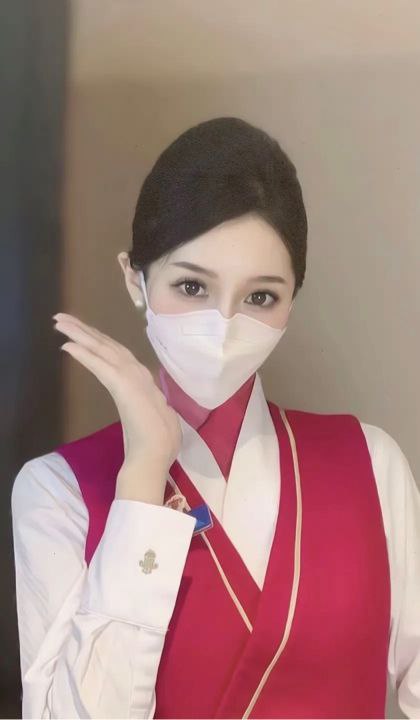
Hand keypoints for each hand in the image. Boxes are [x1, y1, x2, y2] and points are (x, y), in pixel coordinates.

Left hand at [52, 313, 181, 469]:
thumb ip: (146, 403)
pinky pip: (100, 365)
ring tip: (60, 322)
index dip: (100, 340)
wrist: (155, 457)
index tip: (82, 331)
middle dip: (85, 330)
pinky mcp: (123, 386)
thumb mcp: (152, 415)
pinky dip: (84, 354)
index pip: (118, 354)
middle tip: (63, 318)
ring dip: (81, 334)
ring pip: (103, 349)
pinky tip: (67, 345)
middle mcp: (138, 374)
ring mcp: (132, 378)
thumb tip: (143, 403)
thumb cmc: (158, 443)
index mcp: (143, 381)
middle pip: (108, 345)